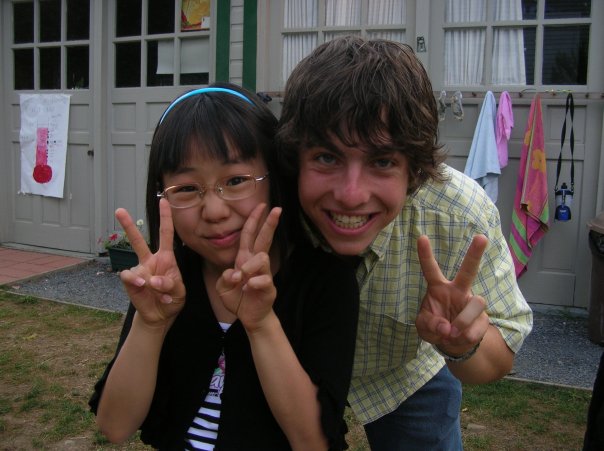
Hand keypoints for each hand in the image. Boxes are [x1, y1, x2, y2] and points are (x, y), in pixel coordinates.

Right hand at [115, 199, 185, 328]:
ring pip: (139, 269)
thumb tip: (151, 280)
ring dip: (152, 282)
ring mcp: (139, 271)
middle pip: (138, 240)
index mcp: (166, 258)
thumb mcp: (179, 292)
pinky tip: (148, 291)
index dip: (165, 217)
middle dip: (128, 225)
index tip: (163, 200)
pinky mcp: (130, 282)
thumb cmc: (172, 298)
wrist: (160, 315)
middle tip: (119, 210)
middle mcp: (150, 261)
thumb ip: (169, 284)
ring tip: (159, 292)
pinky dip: (139, 284)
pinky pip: (131, 278)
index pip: (166, 234)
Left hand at [216, 203, 280, 331]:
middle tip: (278, 209)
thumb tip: (234, 273)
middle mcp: (256, 263)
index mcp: (245, 259)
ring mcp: (264, 274)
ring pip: (262, 258)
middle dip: (270, 223)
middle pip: (264, 238)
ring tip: (242, 279)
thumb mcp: (223, 288)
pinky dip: (252, 284)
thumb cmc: (238, 298)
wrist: (250, 316)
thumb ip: (224, 278)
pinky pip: (262, 280)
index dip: (254, 220)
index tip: (262, 205)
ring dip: (249, 266)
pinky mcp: (269, 287)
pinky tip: (247, 290)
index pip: (250, 235)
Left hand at [415, 234, 489, 356]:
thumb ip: (430, 325)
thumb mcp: (424, 328)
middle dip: (475, 254)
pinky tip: (458, 339)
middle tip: (481, 237)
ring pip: (476, 303)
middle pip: (468, 270)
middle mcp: (458, 290)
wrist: (452, 344)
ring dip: (463, 322)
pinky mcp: (483, 318)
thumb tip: (447, 328)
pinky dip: (465, 337)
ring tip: (451, 333)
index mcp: (438, 288)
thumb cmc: (435, 328)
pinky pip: (477, 326)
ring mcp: (472, 302)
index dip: (425, 254)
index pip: (431, 269)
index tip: (422, 237)